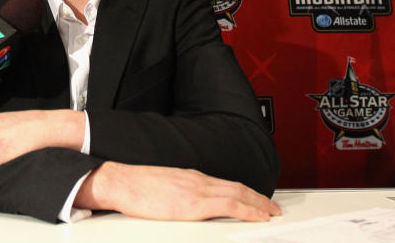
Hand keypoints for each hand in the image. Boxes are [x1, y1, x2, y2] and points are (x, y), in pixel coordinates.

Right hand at [74, 161, 281, 220]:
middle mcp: (199, 181)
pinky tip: (258, 216)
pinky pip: (230, 206)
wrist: (121, 181)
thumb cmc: (135, 187)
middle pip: (237, 188)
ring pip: (238, 195)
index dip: (245, 193)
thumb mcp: (163, 188)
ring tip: (272, 212)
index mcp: (191, 178)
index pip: (226, 185)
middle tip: (274, 208)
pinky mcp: (194, 203)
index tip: (257, 200)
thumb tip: (186, 206)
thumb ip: (179, 194)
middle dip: (258, 199)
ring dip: (258, 204)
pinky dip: (248, 210)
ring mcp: (198, 191)